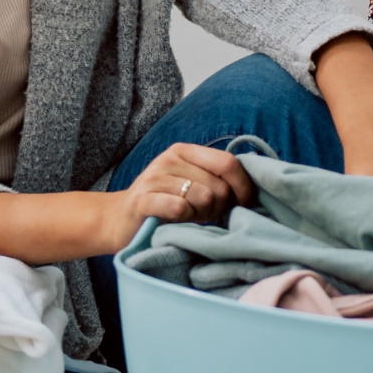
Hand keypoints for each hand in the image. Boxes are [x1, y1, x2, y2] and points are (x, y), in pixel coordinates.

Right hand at [102, 142, 254, 253]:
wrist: (119, 221)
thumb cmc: (165, 205)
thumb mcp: (192, 185)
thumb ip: (217, 180)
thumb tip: (254, 189)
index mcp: (186, 151)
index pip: (229, 162)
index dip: (244, 187)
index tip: (244, 204)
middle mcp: (170, 158)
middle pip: (219, 185)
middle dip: (220, 208)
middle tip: (207, 216)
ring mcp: (154, 177)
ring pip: (203, 197)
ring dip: (201, 215)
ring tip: (190, 218)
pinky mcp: (142, 199)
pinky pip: (179, 207)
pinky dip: (184, 218)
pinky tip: (176, 221)